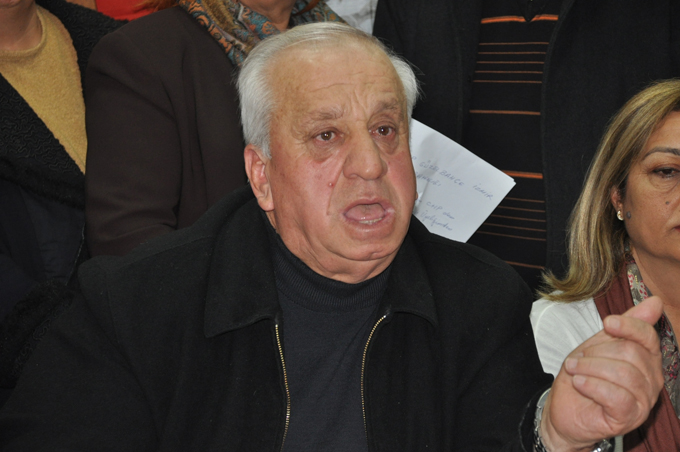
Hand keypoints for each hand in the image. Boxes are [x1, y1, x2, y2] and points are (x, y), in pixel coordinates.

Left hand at [540, 295, 664, 451]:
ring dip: (590, 368)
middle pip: (631, 353)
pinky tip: (579, 383)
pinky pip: (618, 397)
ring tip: (574, 370)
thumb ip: (626, 325)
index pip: (648, 337)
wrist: (564, 408)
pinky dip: (593, 386)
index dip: (628, 326)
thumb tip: (655, 302)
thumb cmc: (584, 376)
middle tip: (577, 359)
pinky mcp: (630, 418)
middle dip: (597, 352)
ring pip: (624, 374)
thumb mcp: (599, 344)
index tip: (607, 323)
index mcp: (647, 359)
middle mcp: (652, 380)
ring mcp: (643, 401)